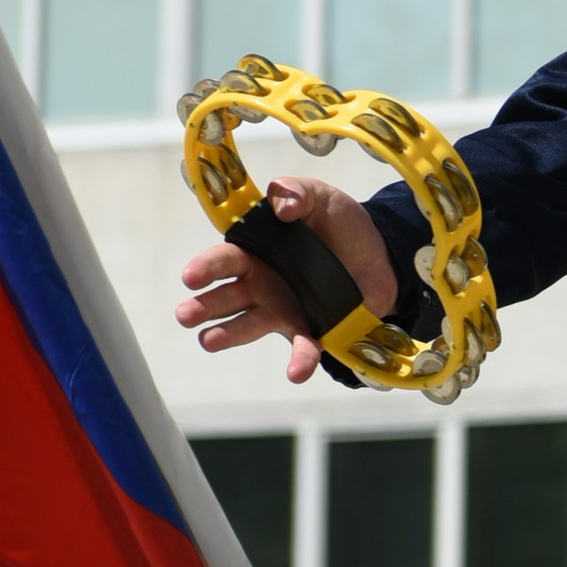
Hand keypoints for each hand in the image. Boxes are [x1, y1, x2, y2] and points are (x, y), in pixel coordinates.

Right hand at [176, 177, 398, 387]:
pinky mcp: (311, 329)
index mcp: (256, 251)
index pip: (224, 259)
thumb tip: (284, 206)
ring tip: (208, 341)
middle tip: (185, 315)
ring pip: (249, 324)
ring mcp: (282, 310)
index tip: (190, 277)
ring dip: (228, 334)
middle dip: (204, 306)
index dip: (206, 268)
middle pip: (227, 296)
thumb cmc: (339, 224)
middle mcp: (261, 284)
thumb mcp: (319, 198)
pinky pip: (302, 347)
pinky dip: (299, 360)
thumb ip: (296, 193)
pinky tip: (296, 373)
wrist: (381, 253)